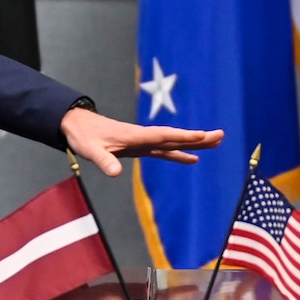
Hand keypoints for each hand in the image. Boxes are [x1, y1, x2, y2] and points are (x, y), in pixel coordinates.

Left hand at [60, 107, 222, 177]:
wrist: (78, 126)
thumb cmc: (84, 136)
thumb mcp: (91, 150)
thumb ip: (104, 161)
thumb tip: (115, 173)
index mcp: (135, 135)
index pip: (163, 136)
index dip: (182, 136)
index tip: (201, 135)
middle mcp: (144, 136)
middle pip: (176, 137)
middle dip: (198, 137)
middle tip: (221, 135)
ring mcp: (144, 141)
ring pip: (174, 142)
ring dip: (195, 143)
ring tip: (216, 143)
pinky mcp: (141, 147)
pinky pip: (165, 150)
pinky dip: (179, 154)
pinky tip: (193, 159)